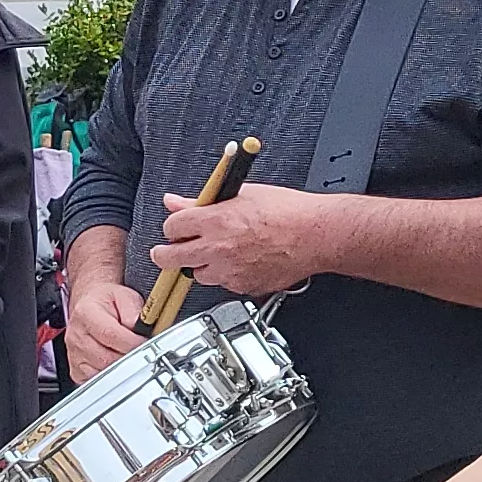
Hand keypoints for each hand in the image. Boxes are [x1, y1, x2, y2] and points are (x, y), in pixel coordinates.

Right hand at [64, 273, 145, 383]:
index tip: (145, 342)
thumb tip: (139, 328)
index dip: (132, 341)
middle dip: (129, 356)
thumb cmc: (107, 302)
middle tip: (140, 350)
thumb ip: (133, 311)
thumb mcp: (124, 296)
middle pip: (107, 357)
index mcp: (86, 313)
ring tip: (128, 354)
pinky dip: (110, 377)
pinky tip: (115, 363)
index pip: (111, 334)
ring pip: (103, 372)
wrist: (91, 304)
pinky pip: (96, 380)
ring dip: (121, 368)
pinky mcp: (76, 370)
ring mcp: (75, 354)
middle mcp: (76, 335)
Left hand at [151, 181, 329, 298]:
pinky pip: (224, 284)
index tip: (176, 227)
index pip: (172, 227)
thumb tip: (177, 201)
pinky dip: (226, 275)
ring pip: (197, 275)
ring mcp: (230, 271)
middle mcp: (218, 248)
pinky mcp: (244, 287)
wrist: (317, 235)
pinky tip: (240, 261)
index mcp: (216, 220)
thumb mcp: (241, 194)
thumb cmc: (288, 212)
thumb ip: (203, 201)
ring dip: (200, 265)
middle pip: (171, 258)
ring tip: (215, 253)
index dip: (173, 226)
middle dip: (165, 254)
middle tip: (165, 252)